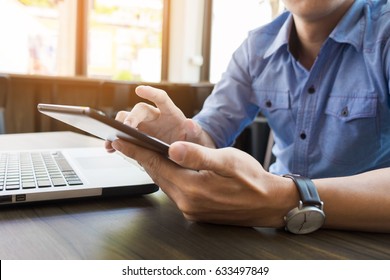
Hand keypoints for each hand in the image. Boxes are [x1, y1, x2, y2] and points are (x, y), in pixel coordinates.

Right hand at [106, 85, 214, 151]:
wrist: (189, 155)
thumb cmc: (193, 143)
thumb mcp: (198, 139)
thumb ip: (196, 131)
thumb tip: (191, 124)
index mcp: (171, 114)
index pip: (161, 98)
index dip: (151, 93)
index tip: (139, 89)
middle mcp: (155, 117)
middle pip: (139, 110)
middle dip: (131, 118)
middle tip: (125, 128)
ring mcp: (145, 127)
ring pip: (126, 120)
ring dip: (117, 128)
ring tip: (112, 140)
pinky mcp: (137, 138)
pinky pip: (123, 135)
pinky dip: (116, 141)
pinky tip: (110, 149)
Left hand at [110, 138, 297, 226]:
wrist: (269, 203)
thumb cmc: (252, 180)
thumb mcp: (228, 162)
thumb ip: (199, 156)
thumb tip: (172, 148)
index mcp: (192, 188)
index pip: (156, 165)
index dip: (136, 150)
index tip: (118, 139)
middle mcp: (187, 202)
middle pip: (156, 175)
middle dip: (139, 157)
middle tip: (123, 143)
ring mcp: (191, 209)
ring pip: (164, 183)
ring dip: (152, 167)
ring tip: (140, 151)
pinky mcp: (196, 211)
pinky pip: (174, 191)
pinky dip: (166, 176)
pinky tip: (165, 167)